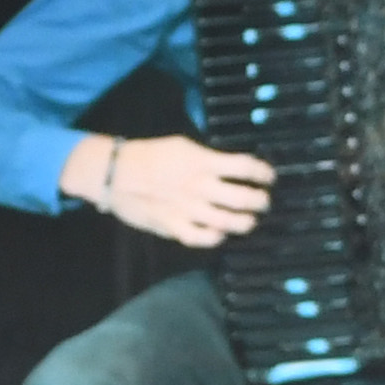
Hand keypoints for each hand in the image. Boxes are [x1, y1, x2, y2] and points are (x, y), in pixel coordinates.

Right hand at [80, 134, 272, 248]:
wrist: (115, 173)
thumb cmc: (149, 155)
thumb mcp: (182, 146)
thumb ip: (207, 158)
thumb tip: (230, 166)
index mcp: (202, 162)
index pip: (244, 167)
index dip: (263, 173)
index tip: (269, 177)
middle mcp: (199, 187)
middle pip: (243, 198)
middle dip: (260, 201)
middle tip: (263, 201)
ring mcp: (188, 209)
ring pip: (229, 222)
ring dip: (246, 223)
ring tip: (250, 221)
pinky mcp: (174, 226)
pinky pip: (202, 239)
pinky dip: (216, 238)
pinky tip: (221, 234)